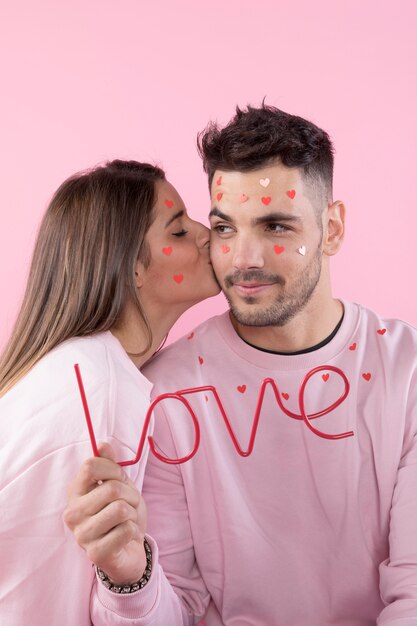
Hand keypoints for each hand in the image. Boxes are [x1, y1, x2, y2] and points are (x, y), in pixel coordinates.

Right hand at [64, 442, 146, 584]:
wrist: (128, 549)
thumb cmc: (121, 515)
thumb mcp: (119, 484)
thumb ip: (109, 465)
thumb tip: (102, 444)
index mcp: (75, 492)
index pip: (91, 466)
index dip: (114, 470)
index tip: (120, 480)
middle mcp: (72, 513)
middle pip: (111, 488)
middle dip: (130, 495)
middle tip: (129, 506)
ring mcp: (81, 535)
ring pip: (120, 509)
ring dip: (132, 513)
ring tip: (127, 521)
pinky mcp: (95, 553)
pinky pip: (126, 530)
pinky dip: (133, 531)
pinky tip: (125, 537)